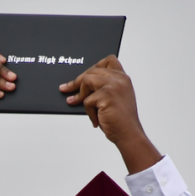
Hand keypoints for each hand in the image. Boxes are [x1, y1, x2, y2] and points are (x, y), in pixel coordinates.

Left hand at [59, 56, 160, 173]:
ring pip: (87, 80)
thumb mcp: (113, 99)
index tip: (82, 76)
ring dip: (82, 96)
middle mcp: (120, 79)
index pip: (108, 61)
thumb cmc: (120, 121)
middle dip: (77, 81)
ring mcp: (114, 85)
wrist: (129, 135)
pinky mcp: (107, 94)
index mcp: (123, 78)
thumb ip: (103, 88)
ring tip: (88, 109)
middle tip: (65, 89)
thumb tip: (80, 86)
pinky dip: (89, 112)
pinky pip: (87, 100)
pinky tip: (97, 120)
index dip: (93, 67)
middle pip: (92, 70)